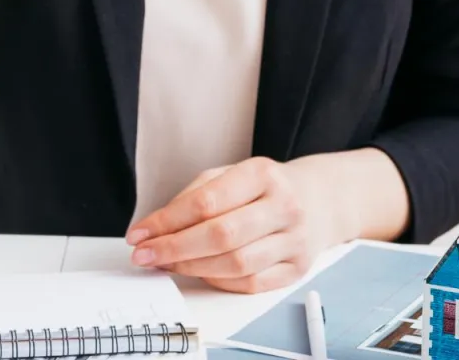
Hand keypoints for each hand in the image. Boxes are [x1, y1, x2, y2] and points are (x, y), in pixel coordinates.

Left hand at [124, 156, 347, 293]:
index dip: (168, 221)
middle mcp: (283, 206)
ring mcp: (294, 239)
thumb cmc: (265, 187)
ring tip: (168, 264)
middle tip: (146, 255)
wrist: (318, 199)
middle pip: (221, 235)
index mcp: (262, 174)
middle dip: (175, 249)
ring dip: (193, 268)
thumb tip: (156, 226)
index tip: (140, 233)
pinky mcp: (297, 268)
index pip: (207, 201)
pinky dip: (219, 282)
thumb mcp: (232, 174)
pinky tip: (201, 272)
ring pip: (235, 264)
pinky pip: (251, 283)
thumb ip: (196, 196)